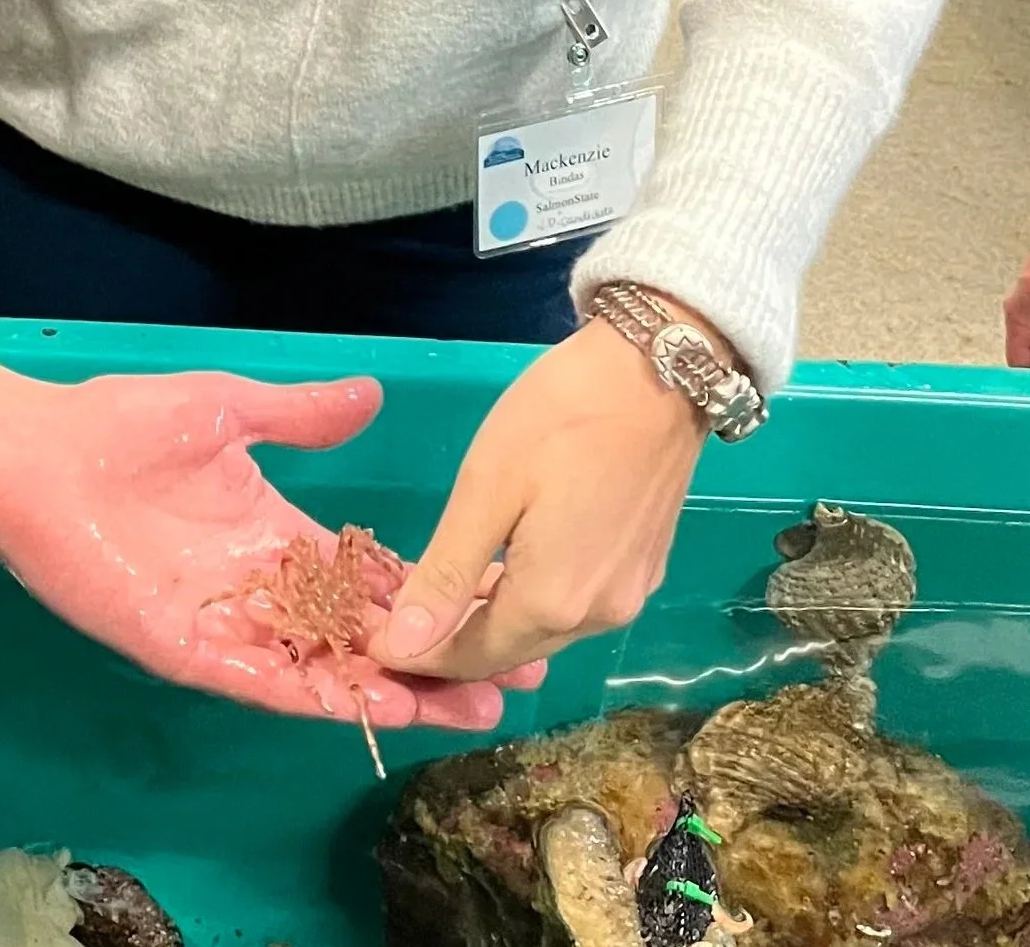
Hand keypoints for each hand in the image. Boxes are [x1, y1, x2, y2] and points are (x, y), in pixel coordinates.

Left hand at [0, 370, 521, 734]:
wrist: (35, 457)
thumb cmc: (119, 426)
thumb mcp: (228, 409)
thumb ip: (299, 415)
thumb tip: (371, 395)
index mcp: (274, 532)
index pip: (366, 575)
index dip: (428, 594)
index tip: (495, 607)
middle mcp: (261, 588)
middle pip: (361, 635)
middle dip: (433, 655)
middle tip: (510, 677)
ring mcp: (227, 625)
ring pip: (326, 672)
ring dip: (394, 689)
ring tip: (466, 706)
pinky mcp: (188, 650)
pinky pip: (264, 681)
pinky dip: (318, 698)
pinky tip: (374, 708)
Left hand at [374, 317, 706, 681]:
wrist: (659, 371)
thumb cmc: (561, 418)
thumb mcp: (487, 487)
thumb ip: (446, 573)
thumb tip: (404, 647)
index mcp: (553, 604)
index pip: (470, 659)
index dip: (416, 655)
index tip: (370, 639)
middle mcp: (597, 618)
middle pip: (509, 652)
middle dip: (451, 644)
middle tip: (397, 615)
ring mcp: (628, 595)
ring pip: (543, 631)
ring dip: (491, 621)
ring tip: (441, 594)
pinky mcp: (643, 569)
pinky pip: (573, 605)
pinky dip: (530, 600)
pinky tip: (502, 570)